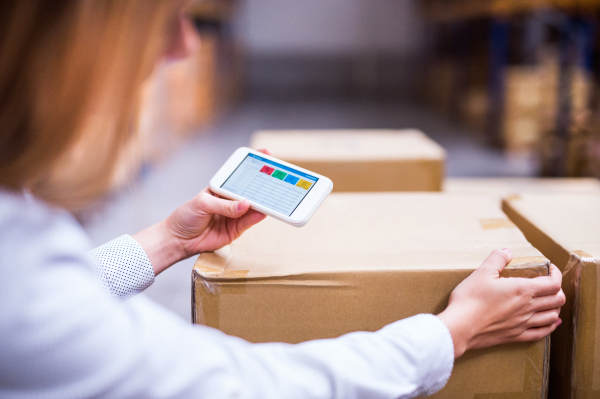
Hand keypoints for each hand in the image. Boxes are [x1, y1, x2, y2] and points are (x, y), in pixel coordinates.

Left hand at [133, 150, 270, 274]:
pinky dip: (257, 217)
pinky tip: (263, 212)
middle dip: (263, 183)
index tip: (266, 155)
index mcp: (222, 188)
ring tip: (272, 196)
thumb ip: (224, 205)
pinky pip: (249, 222)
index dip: (253, 164)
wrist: (178, 240)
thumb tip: (245, 204)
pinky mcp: (236, 230)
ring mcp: (235, 215)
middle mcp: (230, 200)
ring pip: (253, 207)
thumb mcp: (202, 204)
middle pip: (250, 190)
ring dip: (263, 202)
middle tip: (275, 177)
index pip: (239, 174)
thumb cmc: (186, 216)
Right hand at [437, 248, 564, 357]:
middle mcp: (528, 308)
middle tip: (549, 283)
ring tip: (549, 301)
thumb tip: (507, 251)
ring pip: (552, 316)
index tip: (550, 269)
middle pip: (557, 300)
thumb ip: (497, 259)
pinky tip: (550, 322)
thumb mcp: (481, 272)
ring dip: (555, 307)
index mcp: (522, 290)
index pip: (553, 283)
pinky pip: (541, 333)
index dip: (556, 274)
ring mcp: (523, 324)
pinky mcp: (516, 336)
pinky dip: (550, 326)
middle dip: (557, 289)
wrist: (460, 327)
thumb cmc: (469, 299)